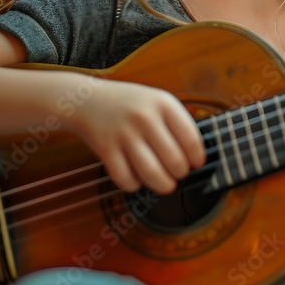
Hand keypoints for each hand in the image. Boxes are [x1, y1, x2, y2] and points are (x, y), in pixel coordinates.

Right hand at [64, 78, 205, 193]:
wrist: (87, 99)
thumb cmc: (130, 103)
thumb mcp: (157, 100)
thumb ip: (176, 122)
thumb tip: (195, 157)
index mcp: (163, 103)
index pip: (191, 139)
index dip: (197, 158)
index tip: (196, 163)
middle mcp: (145, 117)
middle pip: (174, 161)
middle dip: (181, 174)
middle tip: (179, 173)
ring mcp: (124, 133)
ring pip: (152, 174)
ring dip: (163, 185)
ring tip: (166, 184)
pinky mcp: (105, 149)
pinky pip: (126, 179)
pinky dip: (135, 185)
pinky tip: (138, 179)